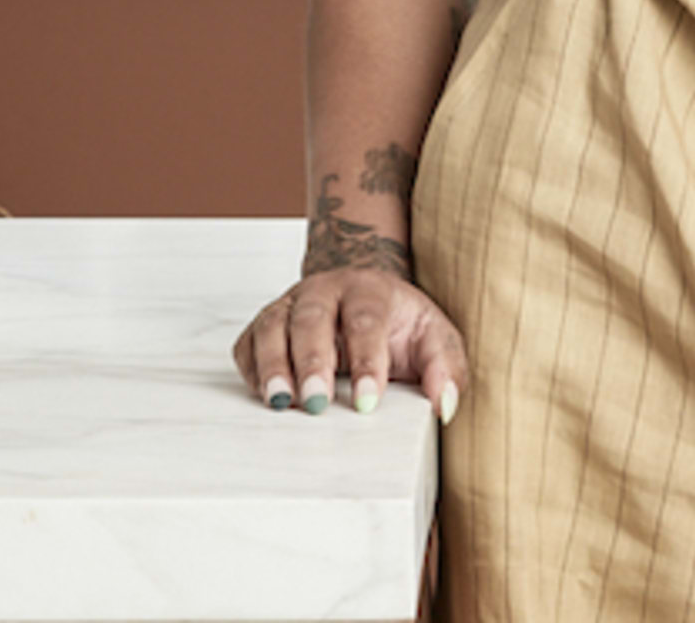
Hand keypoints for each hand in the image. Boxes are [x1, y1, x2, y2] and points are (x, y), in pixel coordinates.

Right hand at [230, 266, 470, 423]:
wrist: (366, 296)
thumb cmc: (400, 325)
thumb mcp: (435, 339)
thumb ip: (445, 368)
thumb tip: (442, 403)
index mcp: (370, 290)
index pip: (366, 321)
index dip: (366, 361)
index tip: (367, 401)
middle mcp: (325, 290)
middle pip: (312, 319)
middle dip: (312, 362)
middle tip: (316, 402)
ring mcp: (291, 304)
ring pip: (273, 326)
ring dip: (273, 364)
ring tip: (280, 401)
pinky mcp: (267, 323)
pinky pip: (249, 341)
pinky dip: (251, 367)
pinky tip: (262, 393)